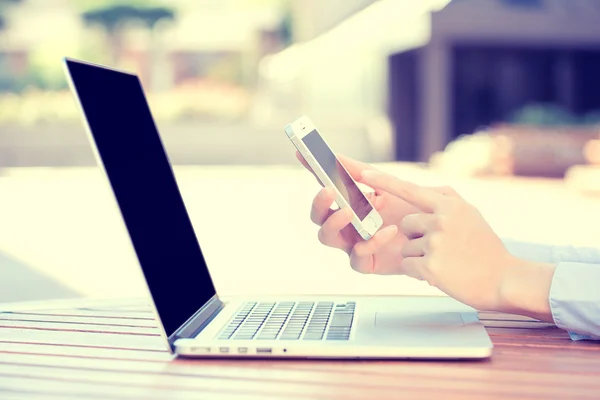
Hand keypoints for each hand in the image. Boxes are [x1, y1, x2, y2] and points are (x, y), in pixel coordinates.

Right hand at [296, 152, 417, 273]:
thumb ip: (366, 174)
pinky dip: (370, 242)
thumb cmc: (416, 212)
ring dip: (334, 223)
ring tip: (349, 212)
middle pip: (318, 216)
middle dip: (319, 203)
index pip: (326, 185)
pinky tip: (388, 230)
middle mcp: (348, 224)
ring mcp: (354, 244)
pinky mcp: (368, 263)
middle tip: (329, 191)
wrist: (442, 239)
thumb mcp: (393, 187)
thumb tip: (338, 156)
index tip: (302, 152)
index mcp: (352, 202)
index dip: (313, 170)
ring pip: (327, 237)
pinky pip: (356, 257)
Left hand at [360, 169, 518, 310]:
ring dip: (420, 256)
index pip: (409, 189)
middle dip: (417, 236)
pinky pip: (408, 265)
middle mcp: (441, 220)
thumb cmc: (485, 248)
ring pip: (406, 247)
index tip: (363, 173)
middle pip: (405, 224)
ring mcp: (435, 243)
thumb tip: (424, 188)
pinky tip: (441, 273)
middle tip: (443, 247)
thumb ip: (445, 199)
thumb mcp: (470, 214)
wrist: (504, 279)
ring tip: (446, 261)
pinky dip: (419, 272)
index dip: (384, 181)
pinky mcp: (430, 267)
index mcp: (449, 205)